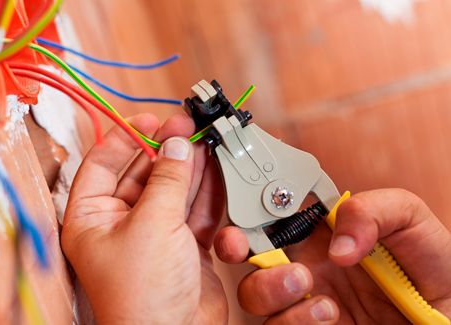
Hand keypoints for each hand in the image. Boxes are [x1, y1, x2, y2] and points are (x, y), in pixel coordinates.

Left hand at [61, 113, 226, 323]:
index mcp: (92, 217)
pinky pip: (194, 211)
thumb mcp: (152, 224)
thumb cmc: (142, 295)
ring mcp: (154, 234)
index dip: (126, 138)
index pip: (101, 164)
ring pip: (173, 190)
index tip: (151, 120)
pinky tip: (215, 175)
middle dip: (166, 152)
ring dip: (190, 169)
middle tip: (188, 129)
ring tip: (206, 145)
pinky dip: (206, 195)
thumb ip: (167, 179)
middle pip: (143, 174)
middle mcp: (120, 223)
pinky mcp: (183, 246)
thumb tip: (176, 145)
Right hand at [215, 189, 450, 323]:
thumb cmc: (434, 272)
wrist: (446, 318)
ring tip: (305, 284)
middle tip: (239, 245)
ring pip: (253, 295)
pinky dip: (292, 320)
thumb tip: (335, 245)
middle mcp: (307, 269)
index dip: (252, 209)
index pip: (275, 217)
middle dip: (233, 246)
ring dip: (267, 286)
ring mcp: (306, 305)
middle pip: (250, 256)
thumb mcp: (411, 224)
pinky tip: (327, 314)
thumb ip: (374, 210)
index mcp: (322, 237)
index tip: (246, 204)